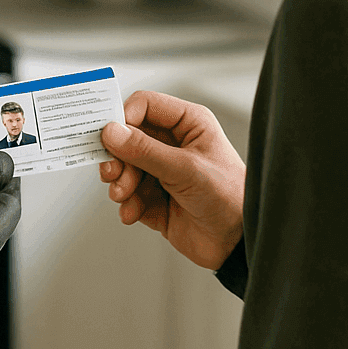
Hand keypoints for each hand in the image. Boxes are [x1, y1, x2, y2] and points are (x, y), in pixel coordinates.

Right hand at [99, 90, 244, 270]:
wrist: (237, 243)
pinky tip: (132, 213)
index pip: (145, 106)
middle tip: (112, 171)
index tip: (110, 136)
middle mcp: (173, 144)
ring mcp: (162, 171)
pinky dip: (125, 203)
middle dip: (117, 156)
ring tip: (123, 195)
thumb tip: (112, 132)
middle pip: (128, 137)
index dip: (124, 117)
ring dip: (120, 182)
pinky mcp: (154, 198)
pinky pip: (128, 194)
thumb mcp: (186, 169)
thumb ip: (146, 151)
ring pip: (124, 166)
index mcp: (188, 124)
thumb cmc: (230, 197)